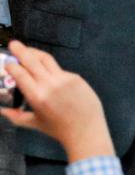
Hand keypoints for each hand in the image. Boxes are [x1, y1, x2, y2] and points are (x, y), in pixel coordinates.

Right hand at [0, 40, 112, 160]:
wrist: (87, 130)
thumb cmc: (59, 129)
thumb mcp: (34, 123)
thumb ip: (15, 116)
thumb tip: (1, 111)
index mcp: (37, 96)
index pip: (19, 73)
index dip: (11, 66)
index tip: (8, 64)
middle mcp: (50, 84)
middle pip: (32, 60)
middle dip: (20, 50)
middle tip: (13, 44)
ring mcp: (65, 79)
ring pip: (47, 60)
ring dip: (35, 53)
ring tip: (28, 50)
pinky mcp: (76, 78)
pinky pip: (60, 69)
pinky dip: (51, 69)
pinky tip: (48, 73)